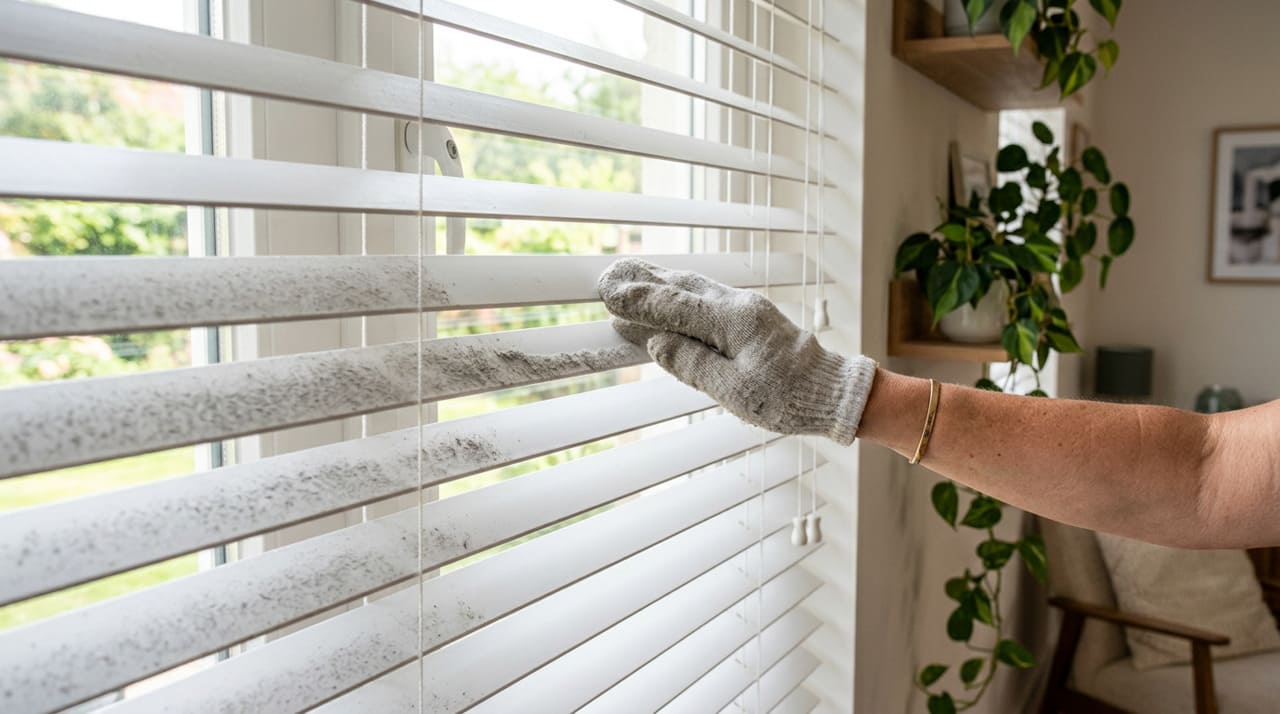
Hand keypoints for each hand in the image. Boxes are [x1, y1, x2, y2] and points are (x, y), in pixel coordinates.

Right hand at [597, 258, 876, 444]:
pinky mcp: (750, 317)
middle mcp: (738, 305)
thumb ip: (692, 364)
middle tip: (607, 278)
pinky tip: (667, 295)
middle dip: (643, 282)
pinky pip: (705, 298)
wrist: (832, 392)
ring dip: (659, 283)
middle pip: (681, 286)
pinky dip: (679, 295)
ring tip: (628, 278)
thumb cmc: (788, 398)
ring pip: (693, 288)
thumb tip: (656, 343)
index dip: (638, 300)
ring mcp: (745, 308)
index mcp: (733, 321)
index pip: (673, 305)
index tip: (608, 294)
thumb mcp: (734, 392)